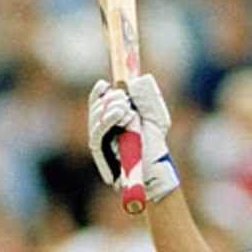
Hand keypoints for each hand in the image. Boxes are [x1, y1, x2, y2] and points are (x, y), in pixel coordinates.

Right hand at [87, 74, 179, 203]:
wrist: (156, 171)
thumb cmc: (155, 146)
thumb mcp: (155, 116)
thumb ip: (146, 97)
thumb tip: (135, 80)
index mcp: (114, 121)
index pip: (99, 102)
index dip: (99, 92)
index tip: (106, 83)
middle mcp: (104, 130)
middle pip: (96, 108)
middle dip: (109, 99)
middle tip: (125, 99)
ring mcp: (101, 141)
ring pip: (95, 118)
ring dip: (109, 108)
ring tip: (125, 107)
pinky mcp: (99, 153)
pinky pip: (97, 134)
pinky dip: (106, 121)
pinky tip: (118, 114)